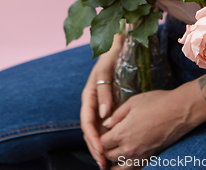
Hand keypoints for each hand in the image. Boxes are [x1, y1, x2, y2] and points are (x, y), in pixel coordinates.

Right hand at [80, 34, 123, 169]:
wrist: (117, 46)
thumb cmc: (111, 56)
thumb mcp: (106, 71)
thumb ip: (104, 91)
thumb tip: (104, 115)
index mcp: (89, 96)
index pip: (87, 122)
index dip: (93, 138)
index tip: (100, 151)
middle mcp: (92, 103)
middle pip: (90, 131)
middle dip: (95, 149)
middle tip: (104, 164)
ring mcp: (99, 105)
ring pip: (96, 131)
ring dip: (100, 147)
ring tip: (107, 163)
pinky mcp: (107, 106)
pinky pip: (105, 126)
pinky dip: (107, 138)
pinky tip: (113, 148)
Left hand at [100, 86, 203, 165]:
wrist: (179, 111)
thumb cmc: (157, 102)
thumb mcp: (133, 102)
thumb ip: (117, 115)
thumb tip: (106, 124)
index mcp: (121, 133)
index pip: (102, 142)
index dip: (100, 137)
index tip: (103, 132)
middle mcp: (128, 148)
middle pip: (108, 155)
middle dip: (105, 148)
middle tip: (107, 141)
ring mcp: (140, 155)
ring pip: (119, 167)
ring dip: (114, 162)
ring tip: (112, 156)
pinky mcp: (150, 158)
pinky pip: (133, 169)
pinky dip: (126, 167)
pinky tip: (125, 162)